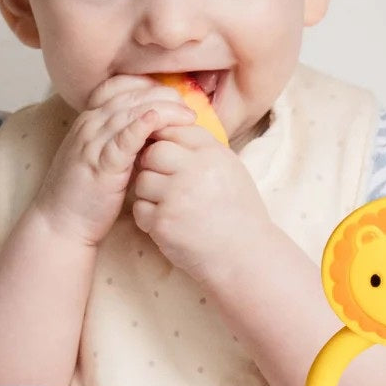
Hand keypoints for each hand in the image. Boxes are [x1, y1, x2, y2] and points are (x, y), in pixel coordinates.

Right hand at [31, 76, 195, 246]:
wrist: (59, 224)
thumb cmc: (84, 195)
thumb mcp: (102, 159)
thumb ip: (123, 143)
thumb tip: (154, 135)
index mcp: (89, 121)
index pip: (119, 87)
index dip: (148, 86)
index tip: (172, 97)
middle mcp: (89, 125)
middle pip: (130, 95)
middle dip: (163, 95)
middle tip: (187, 105)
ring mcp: (93, 143)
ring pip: (131, 111)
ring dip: (163, 109)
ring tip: (187, 115)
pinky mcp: (101, 164)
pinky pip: (124, 137)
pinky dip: (142, 125)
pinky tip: (159, 120)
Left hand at [131, 124, 271, 280]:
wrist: (245, 256)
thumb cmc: (238, 212)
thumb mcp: (230, 169)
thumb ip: (202, 149)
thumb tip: (167, 130)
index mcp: (213, 153)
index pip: (175, 130)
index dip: (166, 142)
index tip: (169, 158)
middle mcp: (195, 170)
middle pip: (153, 152)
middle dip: (153, 166)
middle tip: (166, 183)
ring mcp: (176, 196)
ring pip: (142, 180)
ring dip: (150, 193)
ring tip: (171, 206)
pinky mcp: (163, 221)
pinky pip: (140, 208)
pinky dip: (149, 217)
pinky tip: (169, 224)